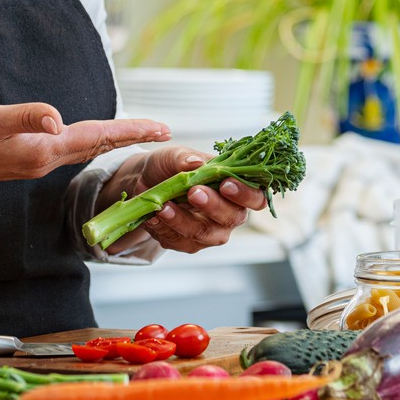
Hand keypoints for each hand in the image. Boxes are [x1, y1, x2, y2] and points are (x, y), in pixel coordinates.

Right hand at [0, 103, 169, 190]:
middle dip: (133, 138)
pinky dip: (93, 143)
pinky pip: (73, 152)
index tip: (163, 129)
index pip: (98, 137)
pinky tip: (94, 138)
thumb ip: (25, 117)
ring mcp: (37, 163)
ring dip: (115, 142)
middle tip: (165, 133)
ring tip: (139, 134)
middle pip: (100, 147)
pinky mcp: (27, 160)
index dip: (131, 131)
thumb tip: (58, 118)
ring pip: (88, 151)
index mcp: (44, 150)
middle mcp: (47, 160)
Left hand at [102, 146, 268, 254]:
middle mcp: (229, 214)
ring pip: (203, 234)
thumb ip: (185, 158)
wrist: (144, 182)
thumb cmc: (170, 167)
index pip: (255, 197)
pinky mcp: (188, 243)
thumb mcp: (174, 155)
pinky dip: (164, 229)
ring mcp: (209, 232)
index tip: (226, 184)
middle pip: (232, 218)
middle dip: (213, 206)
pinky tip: (153, 216)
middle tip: (194, 193)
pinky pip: (179, 241)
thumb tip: (195, 163)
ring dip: (182, 221)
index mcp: (236, 189)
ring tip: (163, 207)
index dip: (246, 194)